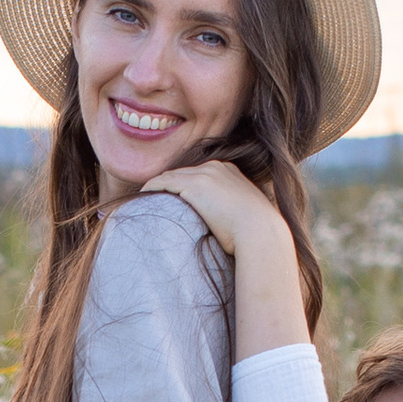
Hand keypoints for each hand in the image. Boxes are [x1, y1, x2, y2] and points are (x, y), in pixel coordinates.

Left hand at [149, 158, 291, 257]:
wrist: (260, 232)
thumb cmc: (255, 234)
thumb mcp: (245, 217)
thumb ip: (231, 214)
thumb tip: (224, 230)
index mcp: (230, 172)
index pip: (198, 174)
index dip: (182, 185)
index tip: (171, 198)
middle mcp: (217, 167)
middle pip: (182, 172)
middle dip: (167, 184)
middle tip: (152, 198)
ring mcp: (205, 174)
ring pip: (171, 176)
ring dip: (156, 187)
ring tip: (144, 200)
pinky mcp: (195, 185)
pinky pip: (164, 182)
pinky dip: (151, 189)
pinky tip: (142, 198)